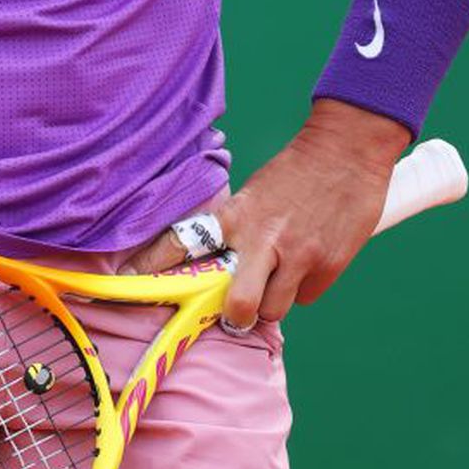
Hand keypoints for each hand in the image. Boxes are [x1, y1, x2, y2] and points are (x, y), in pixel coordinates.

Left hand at [117, 99, 410, 329]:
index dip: (152, 269)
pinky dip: (303, 288)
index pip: (184, 245)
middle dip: (234, 318)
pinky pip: (306, 297)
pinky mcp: (329, 266)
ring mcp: (299, 256)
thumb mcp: (253, 195)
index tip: (123, 283)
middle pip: (237, 306)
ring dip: (271, 302)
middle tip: (234, 315)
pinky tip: (308, 262)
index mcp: (236, 217)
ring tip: (278, 278)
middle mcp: (263, 241)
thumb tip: (222, 267)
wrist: (345, 149)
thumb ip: (238, 231)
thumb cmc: (294, 172)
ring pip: (273, 310)